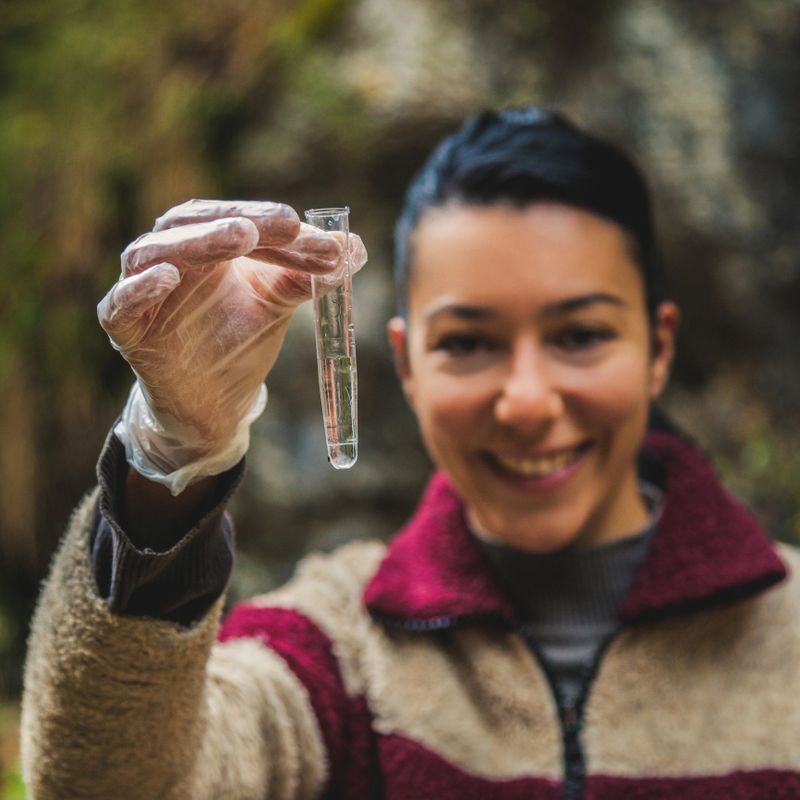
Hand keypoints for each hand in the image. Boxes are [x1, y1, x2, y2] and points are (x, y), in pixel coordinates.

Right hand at [98, 199, 366, 492]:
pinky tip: (167, 277)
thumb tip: (355, 248)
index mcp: (206, 246)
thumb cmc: (239, 341)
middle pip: (193, 224)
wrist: (214, 402)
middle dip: (240, 221)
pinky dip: (140, 288)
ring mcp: (143, 293)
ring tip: (238, 237)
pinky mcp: (126, 331)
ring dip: (197, 243)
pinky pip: (120, 305)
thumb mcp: (277, 305)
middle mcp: (170, 259)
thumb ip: (307, 275)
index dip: (270, 221)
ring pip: (153, 254)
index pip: (233, 219)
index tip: (309, 229)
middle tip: (283, 223)